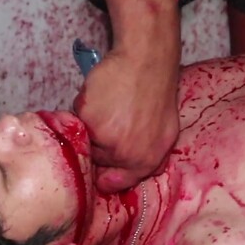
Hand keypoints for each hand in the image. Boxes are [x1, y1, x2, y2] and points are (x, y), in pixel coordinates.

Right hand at [74, 46, 179, 192]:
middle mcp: (126, 155)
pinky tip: (101, 97)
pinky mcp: (88, 119)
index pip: (114, 183)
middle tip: (111, 121)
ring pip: (85, 141)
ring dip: (90, 127)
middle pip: (96, 161)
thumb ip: (149, 159)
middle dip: (99, 145)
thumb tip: (127, 178)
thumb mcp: (167, 133)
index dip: (103, 177)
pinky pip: (77, 121)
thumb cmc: (157, 92)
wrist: (147, 61)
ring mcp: (105, 138)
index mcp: (146, 161)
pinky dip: (83, 109)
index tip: (98, 170)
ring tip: (107, 107)